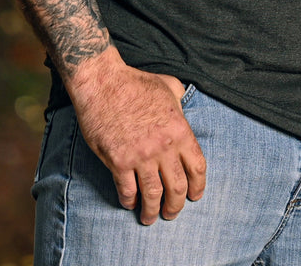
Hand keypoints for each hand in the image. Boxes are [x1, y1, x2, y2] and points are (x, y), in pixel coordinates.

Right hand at [67, 50, 206, 224]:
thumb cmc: (135, 83)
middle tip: (171, 213)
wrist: (103, 83)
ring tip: (150, 218)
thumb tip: (184, 108)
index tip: (195, 195)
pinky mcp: (118, 162)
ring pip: (153, 196)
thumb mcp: (169, 85)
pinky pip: (127, 191)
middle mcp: (163, 147)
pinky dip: (129, 201)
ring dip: (152, 212)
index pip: (197, 168)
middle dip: (176, 206)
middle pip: (177, 188)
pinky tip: (130, 203)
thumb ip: (181, 101)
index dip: (198, 187)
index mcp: (179, 129)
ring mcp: (140, 156)